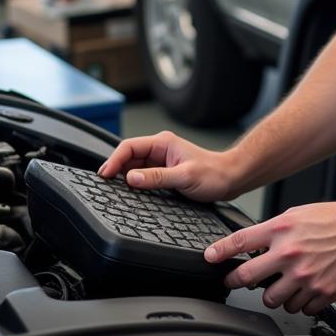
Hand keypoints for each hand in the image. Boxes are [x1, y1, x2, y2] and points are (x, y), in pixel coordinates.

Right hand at [97, 130, 238, 200]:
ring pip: (134, 167)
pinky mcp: (164, 172)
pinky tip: (131, 192)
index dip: (113, 160)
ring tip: (114, 190)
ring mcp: (162, 161)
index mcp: (163, 143)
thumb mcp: (184, 177)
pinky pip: (143, 176)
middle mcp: (160, 150)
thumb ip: (157, 177)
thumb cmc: (214, 174)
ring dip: (124, 177)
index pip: (129, 147)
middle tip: (104, 186)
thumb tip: (131, 178)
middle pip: (128, 157)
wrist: (231, 179)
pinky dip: (134, 183)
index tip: (104, 175)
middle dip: (115, 169)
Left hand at [206, 201, 335, 315]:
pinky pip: (300, 308)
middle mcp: (290, 254)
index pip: (241, 241)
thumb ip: (276, 230)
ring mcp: (305, 276)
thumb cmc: (335, 220)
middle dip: (236, 282)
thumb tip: (256, 244)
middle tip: (234, 282)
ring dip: (275, 295)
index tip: (210, 258)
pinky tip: (307, 290)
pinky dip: (301, 302)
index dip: (220, 251)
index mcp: (282, 230)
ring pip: (273, 299)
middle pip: (248, 277)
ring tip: (285, 284)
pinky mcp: (321, 293)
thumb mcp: (299, 214)